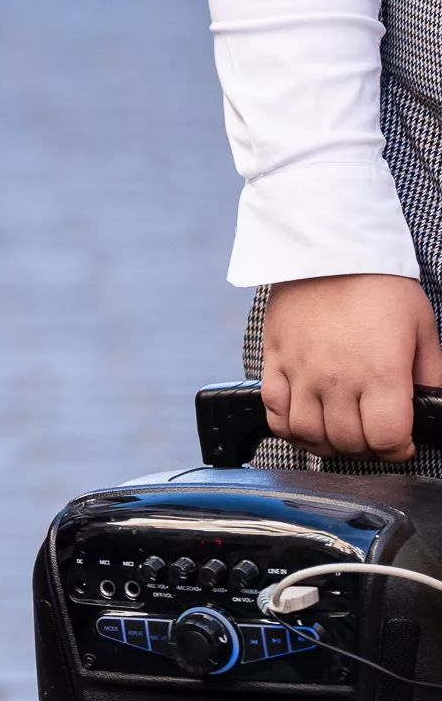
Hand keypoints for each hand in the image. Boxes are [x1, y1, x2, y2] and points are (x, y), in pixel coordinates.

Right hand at [262, 274, 441, 459]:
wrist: (330, 251)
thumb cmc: (380, 286)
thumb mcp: (424, 329)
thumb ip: (431, 375)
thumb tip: (432, 407)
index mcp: (381, 371)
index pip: (386, 438)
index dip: (399, 450)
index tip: (402, 443)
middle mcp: (337, 378)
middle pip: (348, 442)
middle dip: (367, 448)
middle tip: (374, 435)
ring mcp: (301, 372)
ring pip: (308, 435)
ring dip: (329, 444)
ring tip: (342, 433)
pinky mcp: (276, 362)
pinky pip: (275, 412)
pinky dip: (290, 428)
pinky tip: (308, 423)